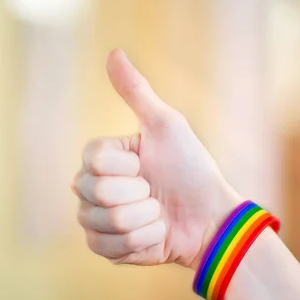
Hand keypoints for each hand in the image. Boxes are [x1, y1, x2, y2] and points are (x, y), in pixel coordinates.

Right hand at [71, 49, 242, 268]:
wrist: (209, 216)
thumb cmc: (190, 167)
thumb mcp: (166, 125)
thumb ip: (136, 92)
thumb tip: (113, 51)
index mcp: (100, 159)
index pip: (95, 162)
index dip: (128, 166)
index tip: (146, 165)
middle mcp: (90, 188)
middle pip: (97, 193)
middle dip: (139, 195)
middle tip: (153, 191)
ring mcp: (94, 219)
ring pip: (105, 222)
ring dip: (144, 219)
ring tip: (156, 213)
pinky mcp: (104, 247)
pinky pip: (110, 247)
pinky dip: (143, 241)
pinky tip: (155, 233)